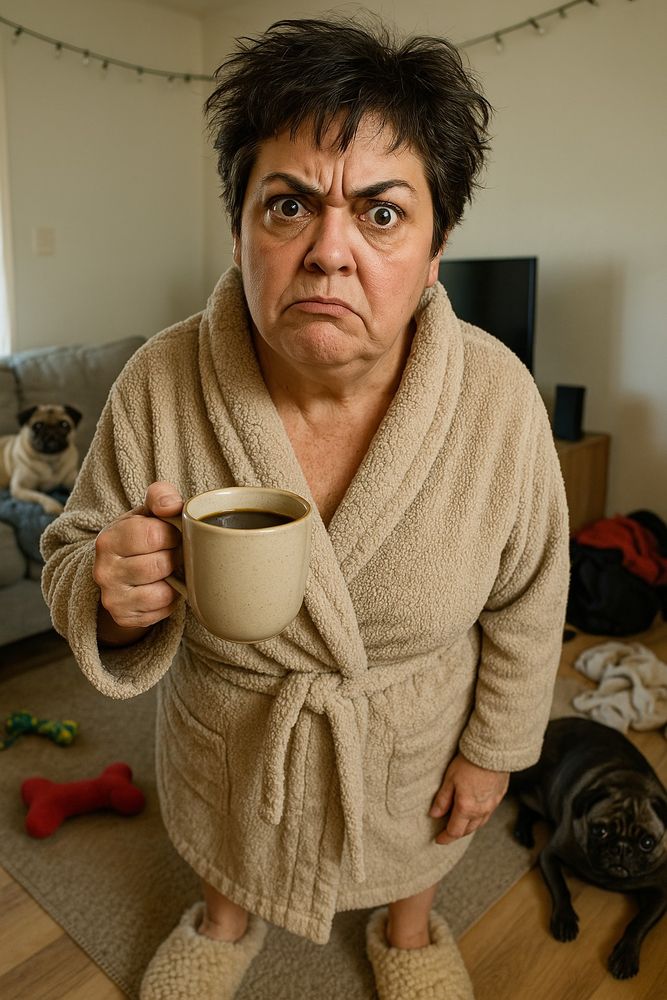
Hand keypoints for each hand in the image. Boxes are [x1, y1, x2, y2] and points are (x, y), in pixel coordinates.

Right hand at [93, 481, 183, 640]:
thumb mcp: (147, 511)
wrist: (119, 570)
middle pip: (160, 565)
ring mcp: (112, 598)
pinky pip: (162, 611)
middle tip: (174, 553)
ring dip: (174, 581)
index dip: (173, 534)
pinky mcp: (124, 618)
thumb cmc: (140, 535)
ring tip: (168, 571)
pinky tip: (162, 587)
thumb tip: (172, 506)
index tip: (173, 534)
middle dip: (175, 558)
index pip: (153, 535)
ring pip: (162, 592)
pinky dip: (170, 600)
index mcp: (109, 540)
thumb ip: (161, 496)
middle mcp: (104, 571)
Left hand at [430, 753, 508, 844]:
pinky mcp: (499, 797)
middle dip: (456, 833)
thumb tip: (434, 814)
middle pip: (467, 830)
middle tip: (447, 832)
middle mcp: (481, 811)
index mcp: (466, 808)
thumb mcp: (449, 779)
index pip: (454, 831)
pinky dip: (479, 818)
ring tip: (460, 824)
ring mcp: (492, 805)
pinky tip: (475, 812)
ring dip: (468, 827)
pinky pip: (488, 814)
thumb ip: (442, 800)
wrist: (493, 751)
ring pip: (479, 824)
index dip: (445, 837)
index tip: (438, 840)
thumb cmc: (469, 762)